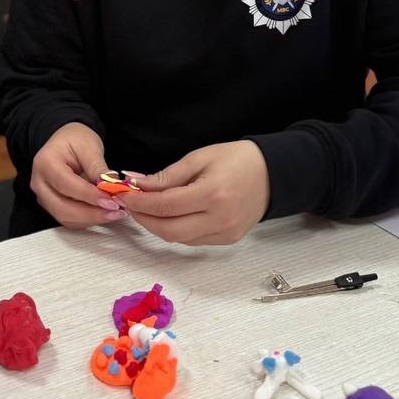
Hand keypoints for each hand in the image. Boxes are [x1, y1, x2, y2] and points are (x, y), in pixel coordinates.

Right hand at [30, 122, 126, 228]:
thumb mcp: (90, 147)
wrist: (66, 141)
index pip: (67, 185)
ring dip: (91, 219)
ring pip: (65, 217)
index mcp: (45, 163)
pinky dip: (87, 220)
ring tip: (115, 213)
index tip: (111, 200)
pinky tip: (105, 214)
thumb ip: (98, 168)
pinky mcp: (51, 205)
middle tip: (116, 211)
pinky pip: (68, 219)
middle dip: (91, 213)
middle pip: (62, 207)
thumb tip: (112, 188)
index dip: (89, 195)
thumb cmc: (76, 139)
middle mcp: (39, 183)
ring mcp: (43, 196)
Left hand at [122, 140, 268, 244]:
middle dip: (144, 220)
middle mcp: (219, 219)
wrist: (274, 174)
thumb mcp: (200, 157)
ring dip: (158, 227)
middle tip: (131, 206)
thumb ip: (168, 176)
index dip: (141, 203)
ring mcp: (226, 234)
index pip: (166, 206)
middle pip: (169, 231)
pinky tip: (169, 217)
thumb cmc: (237, 159)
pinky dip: (177, 230)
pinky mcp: (229, 240)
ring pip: (180, 239)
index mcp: (212, 194)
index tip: (125, 195)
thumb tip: (139, 186)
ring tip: (146, 210)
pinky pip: (194, 240)